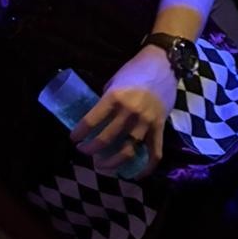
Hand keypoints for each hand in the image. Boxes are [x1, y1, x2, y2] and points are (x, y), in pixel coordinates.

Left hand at [70, 45, 173, 175]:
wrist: (163, 63)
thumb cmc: (134, 70)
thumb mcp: (114, 81)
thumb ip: (106, 101)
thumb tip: (97, 119)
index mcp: (114, 97)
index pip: (91, 121)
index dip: (79, 133)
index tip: (73, 139)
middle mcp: (129, 112)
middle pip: (106, 140)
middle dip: (90, 150)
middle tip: (84, 151)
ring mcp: (146, 121)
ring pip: (127, 151)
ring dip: (112, 162)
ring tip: (101, 164)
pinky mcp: (160, 127)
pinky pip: (154, 152)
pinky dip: (146, 167)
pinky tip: (135, 175)